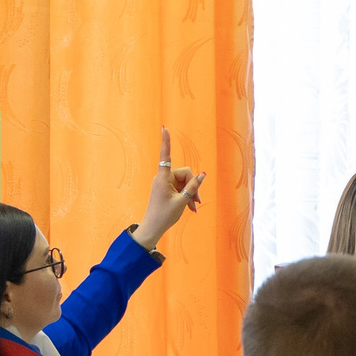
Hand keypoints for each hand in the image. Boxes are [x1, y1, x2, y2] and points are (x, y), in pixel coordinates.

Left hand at [135, 128, 207, 248]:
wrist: (153, 228)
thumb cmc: (164, 215)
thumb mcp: (182, 201)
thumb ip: (193, 187)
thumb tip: (203, 174)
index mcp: (163, 178)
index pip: (166, 156)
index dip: (166, 142)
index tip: (164, 128)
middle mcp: (163, 178)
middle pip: (184, 174)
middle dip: (193, 186)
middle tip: (197, 202)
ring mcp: (164, 184)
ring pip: (184, 182)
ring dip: (190, 194)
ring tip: (194, 208)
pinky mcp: (166, 189)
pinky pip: (180, 188)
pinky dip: (186, 196)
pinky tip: (191, 208)